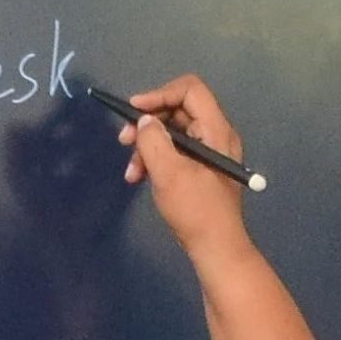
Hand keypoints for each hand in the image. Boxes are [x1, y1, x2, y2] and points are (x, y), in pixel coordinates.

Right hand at [116, 74, 255, 260]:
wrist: (216, 249)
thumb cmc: (196, 210)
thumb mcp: (169, 172)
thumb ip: (154, 140)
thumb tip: (145, 122)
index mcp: (216, 130)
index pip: (190, 90)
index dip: (159, 95)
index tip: (134, 111)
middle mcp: (216, 136)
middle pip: (178, 111)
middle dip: (148, 124)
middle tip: (124, 141)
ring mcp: (210, 153)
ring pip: (173, 134)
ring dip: (147, 147)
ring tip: (131, 171)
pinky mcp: (201, 169)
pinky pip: (175, 153)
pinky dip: (155, 160)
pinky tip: (138, 178)